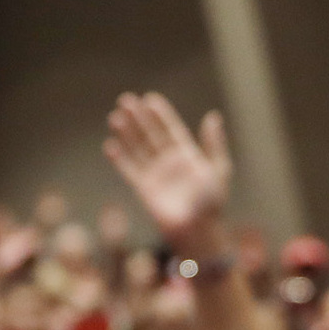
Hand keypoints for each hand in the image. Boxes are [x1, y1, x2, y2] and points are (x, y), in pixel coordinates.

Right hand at [103, 92, 232, 255]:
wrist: (198, 231)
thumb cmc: (212, 202)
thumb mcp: (218, 170)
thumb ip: (214, 144)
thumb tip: (212, 116)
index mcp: (187, 155)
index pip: (170, 129)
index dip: (161, 115)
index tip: (150, 98)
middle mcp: (168, 161)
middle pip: (150, 134)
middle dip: (138, 118)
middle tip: (126, 99)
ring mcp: (155, 174)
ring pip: (137, 148)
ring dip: (126, 133)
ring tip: (115, 116)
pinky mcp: (144, 189)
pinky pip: (129, 170)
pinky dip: (119, 159)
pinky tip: (110, 145)